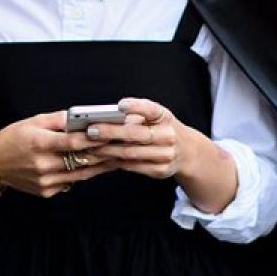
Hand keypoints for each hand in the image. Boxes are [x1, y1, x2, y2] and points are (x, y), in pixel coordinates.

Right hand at [0, 111, 113, 196]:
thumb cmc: (12, 139)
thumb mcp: (33, 122)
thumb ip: (59, 120)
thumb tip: (82, 118)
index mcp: (40, 143)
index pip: (74, 142)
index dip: (95, 139)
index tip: (112, 134)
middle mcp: (44, 164)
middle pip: (82, 160)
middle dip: (104, 153)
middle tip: (123, 146)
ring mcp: (45, 181)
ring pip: (81, 174)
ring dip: (100, 166)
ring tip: (117, 158)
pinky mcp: (46, 191)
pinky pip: (70, 182)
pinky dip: (82, 174)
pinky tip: (95, 167)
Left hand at [86, 98, 209, 179]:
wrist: (187, 152)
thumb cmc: (160, 129)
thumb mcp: (154, 117)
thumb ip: (134, 116)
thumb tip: (103, 118)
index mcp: (165, 117)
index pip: (151, 110)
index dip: (136, 107)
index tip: (120, 105)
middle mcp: (168, 135)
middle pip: (136, 134)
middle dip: (111, 133)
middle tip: (91, 131)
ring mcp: (166, 154)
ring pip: (131, 153)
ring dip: (107, 150)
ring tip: (89, 147)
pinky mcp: (161, 170)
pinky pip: (132, 166)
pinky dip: (114, 162)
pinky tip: (101, 158)